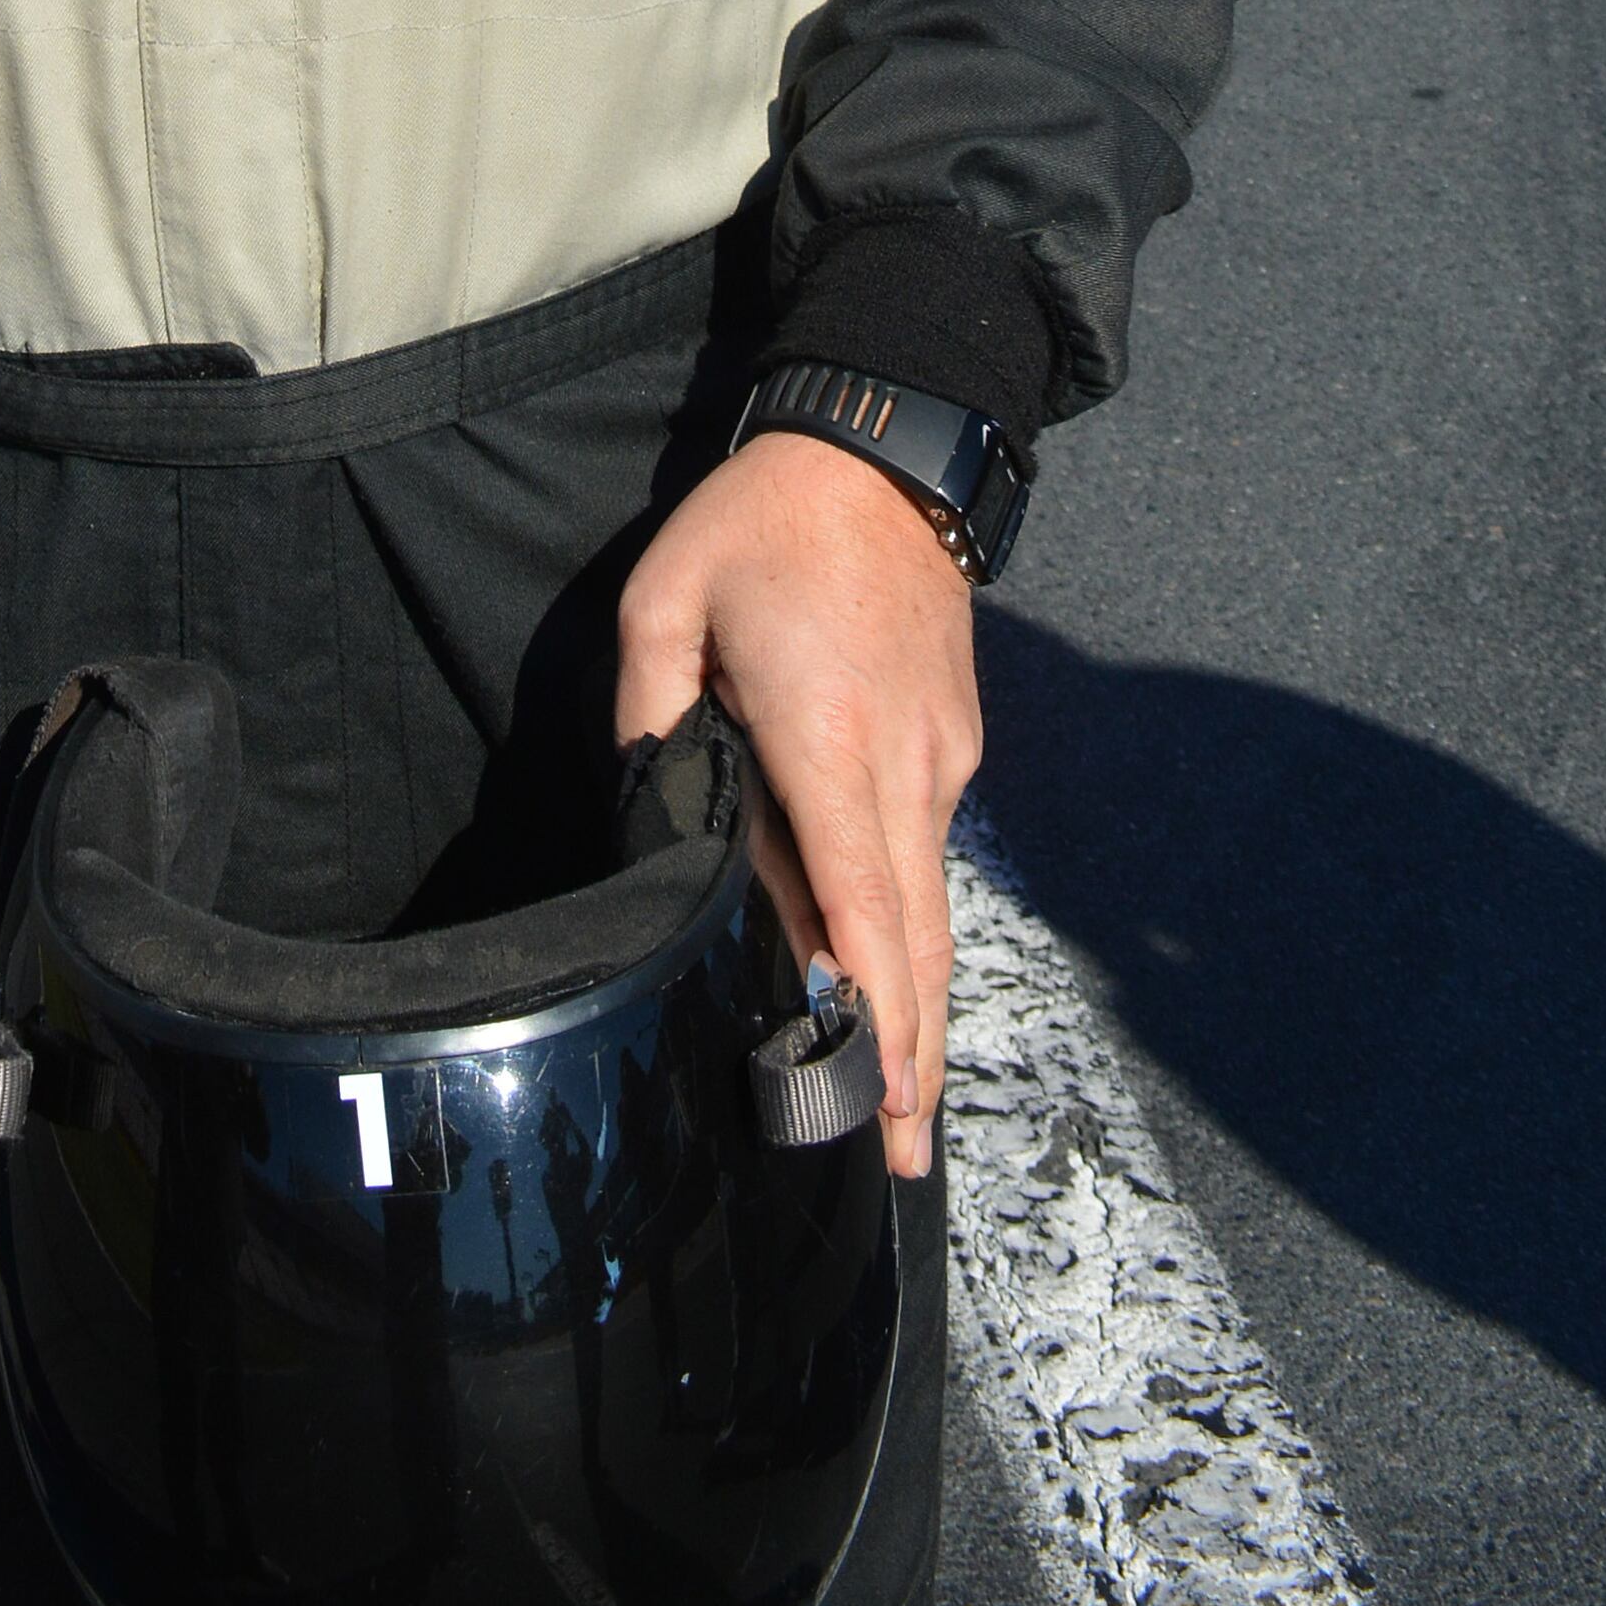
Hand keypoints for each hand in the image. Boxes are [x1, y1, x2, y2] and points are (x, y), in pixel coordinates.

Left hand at [615, 430, 979, 1180]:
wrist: (888, 451)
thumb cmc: (761, 524)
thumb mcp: (664, 601)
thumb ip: (652, 715)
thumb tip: (658, 806)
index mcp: (828, 740)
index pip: (864, 906)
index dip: (877, 1012)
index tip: (886, 1102)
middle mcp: (904, 767)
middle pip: (917, 940)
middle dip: (908, 1054)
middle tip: (892, 1153)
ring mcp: (942, 758)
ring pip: (928, 904)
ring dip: (913, 997)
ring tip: (891, 1095)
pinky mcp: (954, 743)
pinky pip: (925, 849)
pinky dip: (909, 920)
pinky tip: (879, 965)